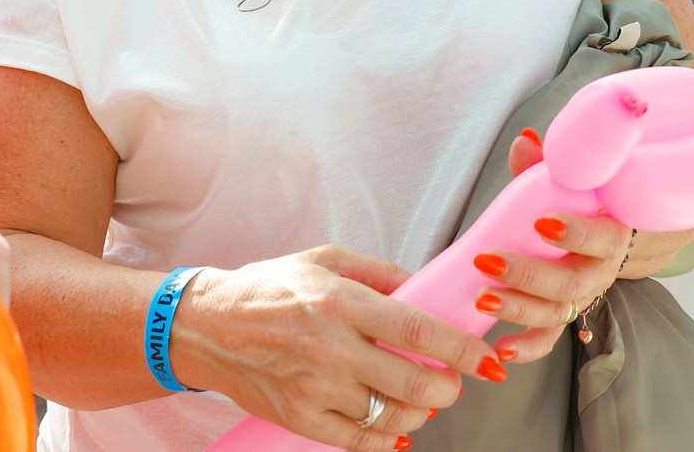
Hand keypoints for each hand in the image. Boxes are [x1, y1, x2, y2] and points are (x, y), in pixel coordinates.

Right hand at [173, 246, 502, 451]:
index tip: (487, 358)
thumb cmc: (269, 288)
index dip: (461, 349)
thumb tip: (428, 288)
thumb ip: (381, 273)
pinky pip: (359, 441)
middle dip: (449, 387)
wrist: (206, 326)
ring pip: (391, 416)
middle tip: (454, 382)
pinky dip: (387, 439)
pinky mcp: (299, 418)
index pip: (417, 331)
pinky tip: (397, 428)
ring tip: (424, 400)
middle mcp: (329, 346)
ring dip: (421, 413)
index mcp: (339, 300)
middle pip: (413, 381)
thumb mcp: (325, 260)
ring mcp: (313, 388)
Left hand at [470, 129, 632, 366]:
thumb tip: (524, 141)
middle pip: (570, 282)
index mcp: (609, 233)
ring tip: (483, 299)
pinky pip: (548, 339)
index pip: (600, 237)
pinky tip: (500, 350)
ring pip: (555, 313)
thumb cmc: (579, 202)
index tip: (541, 223)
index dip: (575, 233)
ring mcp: (580, 298)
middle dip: (528, 274)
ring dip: (518, 308)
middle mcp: (599, 271)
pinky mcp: (562, 318)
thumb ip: (546, 165)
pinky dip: (526, 348)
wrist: (606, 232)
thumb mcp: (569, 181)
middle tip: (489, 261)